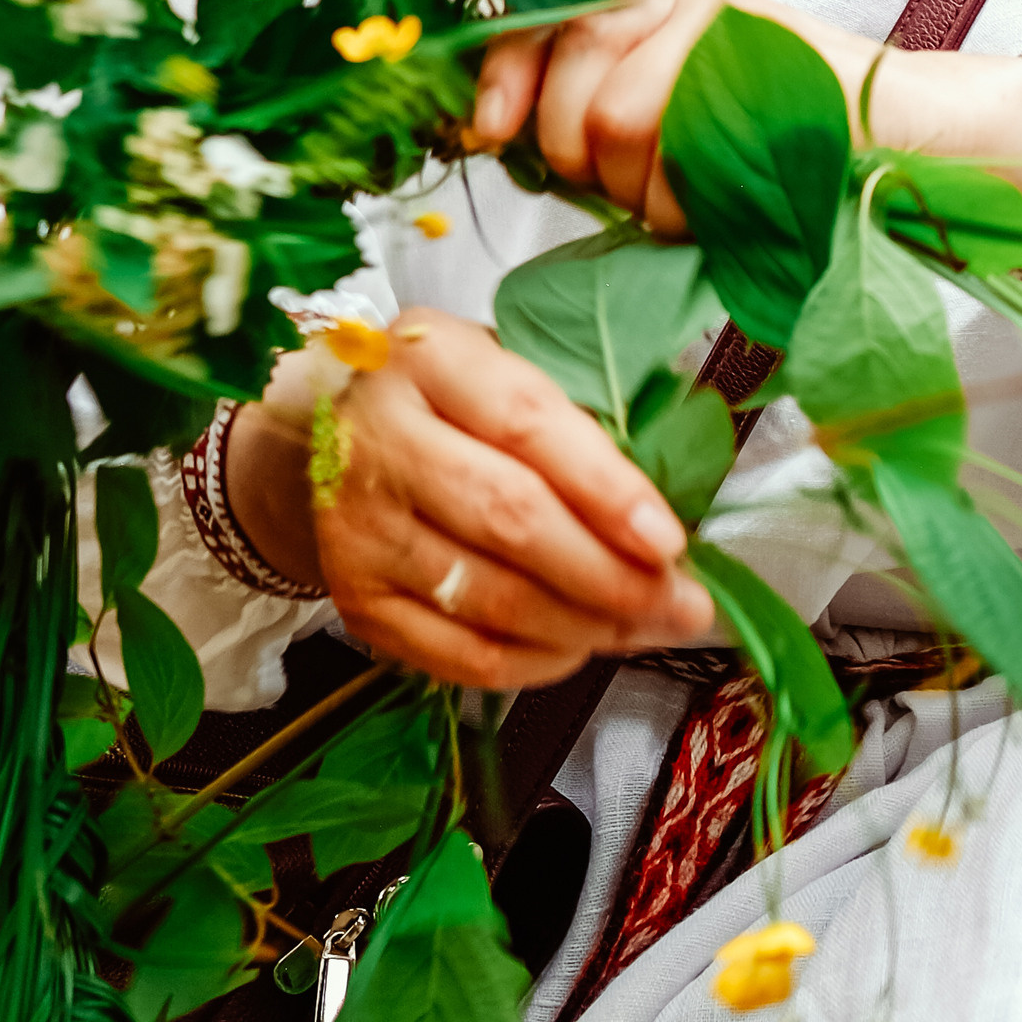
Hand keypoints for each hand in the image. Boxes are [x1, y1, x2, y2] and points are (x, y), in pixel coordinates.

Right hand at [224, 316, 715, 690]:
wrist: (341, 441)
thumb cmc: (454, 403)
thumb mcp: (509, 370)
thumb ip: (582, 420)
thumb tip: (670, 507)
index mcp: (429, 359)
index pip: (525, 423)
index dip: (605, 488)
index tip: (668, 539)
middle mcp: (378, 439)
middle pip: (509, 520)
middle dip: (611, 575)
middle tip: (680, 602)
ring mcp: (359, 528)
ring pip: (492, 600)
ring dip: (587, 626)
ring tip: (645, 625)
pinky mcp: (358, 602)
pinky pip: (464, 656)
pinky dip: (538, 662)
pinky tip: (581, 646)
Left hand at [462, 0, 1021, 226]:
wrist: (919, 138)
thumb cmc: (792, 146)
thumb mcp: (681, 119)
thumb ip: (600, 110)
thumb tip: (495, 133)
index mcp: (653, 3)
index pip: (542, 24)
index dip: (500, 82)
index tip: (483, 135)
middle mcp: (681, 3)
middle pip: (572, 94)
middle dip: (580, 167)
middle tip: (630, 191)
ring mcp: (724, 31)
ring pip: (616, 127)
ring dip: (642, 195)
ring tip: (691, 200)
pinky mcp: (761, 68)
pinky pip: (679, 154)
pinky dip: (688, 205)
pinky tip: (723, 204)